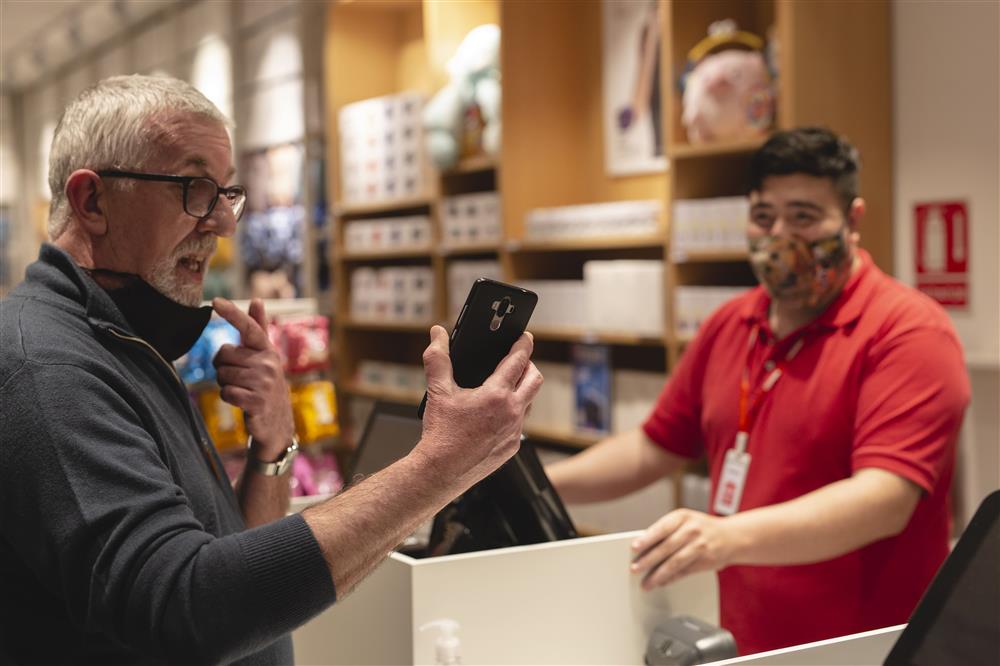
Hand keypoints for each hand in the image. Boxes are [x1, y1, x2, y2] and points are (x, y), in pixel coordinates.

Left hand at [212, 298, 294, 458]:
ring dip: (226, 383)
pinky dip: (229, 397)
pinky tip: (242, 401)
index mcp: (267, 349)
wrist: (277, 421)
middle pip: (224, 355)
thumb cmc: (264, 383)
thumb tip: (257, 300)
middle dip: (223, 367)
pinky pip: (226, 392)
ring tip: (242, 389)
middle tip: (239, 377)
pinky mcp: (257, 401)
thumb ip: (259, 328)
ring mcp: (264, 383)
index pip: (249, 327)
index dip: (232, 313)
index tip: (215, 301)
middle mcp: (269, 363)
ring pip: (223, 375)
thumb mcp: (264, 356)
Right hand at [415, 325, 543, 487]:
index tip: (526, 338)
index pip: (518, 361)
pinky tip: (498, 415)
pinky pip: (520, 425)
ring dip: (523, 391)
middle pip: (535, 380)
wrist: (441, 471)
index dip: (523, 345)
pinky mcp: (512, 447)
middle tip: (521, 360)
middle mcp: (512, 412)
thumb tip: (437, 335)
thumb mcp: (438, 391)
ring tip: (508, 387)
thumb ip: (438, 358)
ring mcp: (514, 431)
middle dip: (530, 366)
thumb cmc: (441, 434)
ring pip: (529, 403)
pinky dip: (514, 414)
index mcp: (496, 395)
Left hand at [630, 509, 736, 589]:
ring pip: (676, 562)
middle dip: (648, 560)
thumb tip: (643, 547)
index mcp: (683, 517)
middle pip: (667, 547)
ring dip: (658, 575)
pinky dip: (672, 579)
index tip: (634, 548)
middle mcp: (692, 530)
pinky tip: (662, 583)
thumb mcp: (685, 521)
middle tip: (635, 568)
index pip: (662, 528)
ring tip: (647, 582)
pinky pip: (685, 572)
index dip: (647, 538)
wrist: (732, 536)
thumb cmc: (702, 527)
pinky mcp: (706, 561)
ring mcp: (700, 546)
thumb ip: (666, 531)